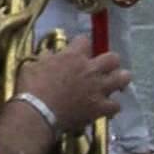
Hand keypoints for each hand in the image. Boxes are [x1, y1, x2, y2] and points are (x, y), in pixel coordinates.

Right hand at [16, 35, 131, 133]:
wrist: (37, 112)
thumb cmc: (31, 88)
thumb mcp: (33, 65)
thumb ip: (45, 58)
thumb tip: (49, 54)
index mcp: (73, 56)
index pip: (85, 40)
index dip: (82, 45)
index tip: (78, 50)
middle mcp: (90, 69)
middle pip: (112, 58)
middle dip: (110, 62)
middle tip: (104, 68)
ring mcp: (98, 88)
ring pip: (122, 78)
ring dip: (120, 80)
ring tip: (117, 84)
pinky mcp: (100, 107)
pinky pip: (116, 106)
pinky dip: (112, 107)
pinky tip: (108, 109)